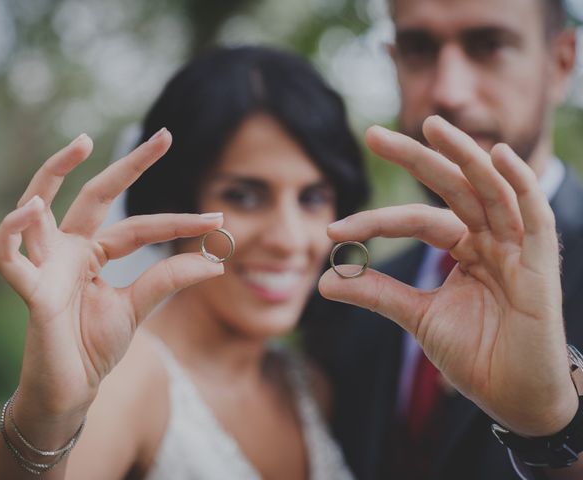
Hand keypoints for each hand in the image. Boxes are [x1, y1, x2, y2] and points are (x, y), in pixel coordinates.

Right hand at [0, 129, 224, 418]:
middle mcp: (68, 249)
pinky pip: (7, 257)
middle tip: (164, 137)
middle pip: (94, 196)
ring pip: (37, 207)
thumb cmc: (96, 345)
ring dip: (52, 173)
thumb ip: (169, 279)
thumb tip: (217, 262)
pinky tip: (30, 208)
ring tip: (83, 144)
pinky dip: (12, 231)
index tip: (218, 222)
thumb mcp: (139, 307)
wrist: (72, 388)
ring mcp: (45, 265)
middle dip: (127, 165)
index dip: (179, 223)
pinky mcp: (28, 290)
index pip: (139, 227)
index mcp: (94, 252)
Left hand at [319, 115, 576, 435]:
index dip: (374, 222)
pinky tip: (496, 156)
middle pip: (451, 187)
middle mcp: (490, 238)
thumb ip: (376, 293)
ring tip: (431, 126)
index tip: (333, 231)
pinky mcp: (541, 262)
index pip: (416, 220)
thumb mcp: (416, 316)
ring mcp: (517, 246)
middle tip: (373, 134)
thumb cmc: (475, 354)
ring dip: (463, 155)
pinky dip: (519, 183)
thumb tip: (324, 280)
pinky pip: (533, 214)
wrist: (512, 397)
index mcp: (464, 247)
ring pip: (490, 188)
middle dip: (415, 158)